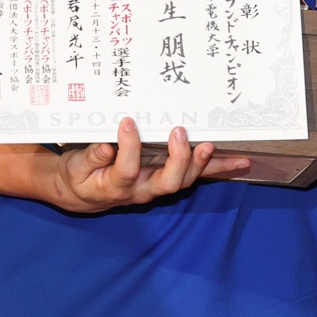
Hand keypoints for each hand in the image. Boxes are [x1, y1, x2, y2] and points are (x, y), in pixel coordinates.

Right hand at [50, 118, 248, 211]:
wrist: (84, 193)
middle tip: (179, 132)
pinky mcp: (168, 177)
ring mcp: (157, 184)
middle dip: (178, 159)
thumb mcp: (76, 168)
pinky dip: (218, 168)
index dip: (128, 148)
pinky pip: (196, 174)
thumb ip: (91, 158)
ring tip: (212, 145)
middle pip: (167, 183)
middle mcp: (142, 189)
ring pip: (185, 180)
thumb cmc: (80, 176)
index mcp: (116, 186)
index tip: (127, 123)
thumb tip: (107, 145)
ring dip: (202, 164)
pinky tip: (240, 161)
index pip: (126, 170)